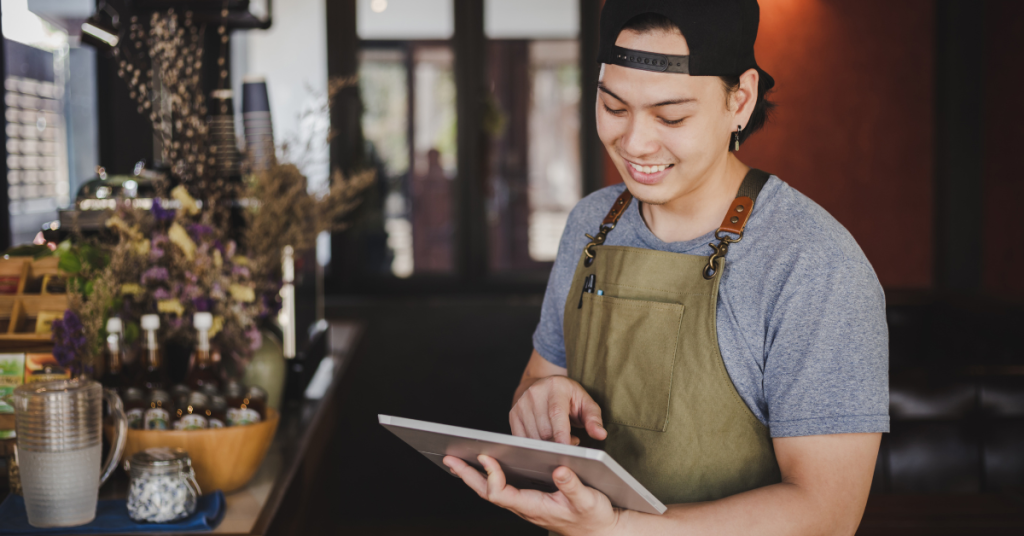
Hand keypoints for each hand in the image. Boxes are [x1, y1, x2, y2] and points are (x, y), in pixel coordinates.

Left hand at [444, 454, 619, 535]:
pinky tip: (483, 466)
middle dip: (467, 476)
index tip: (486, 457)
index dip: (490, 475)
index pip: (501, 493)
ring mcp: (524, 503)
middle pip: (488, 493)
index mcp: (534, 506)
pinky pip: (502, 488)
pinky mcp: (528, 499)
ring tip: (457, 460)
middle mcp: (524, 506)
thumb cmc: (593, 516)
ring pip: (492, 491)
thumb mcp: (588, 500)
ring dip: (473, 476)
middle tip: (450, 459)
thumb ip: (573, 487)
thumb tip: (559, 470)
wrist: (600, 530)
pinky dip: (488, 476)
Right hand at [510, 376, 606, 444]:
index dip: (561, 434)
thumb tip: (600, 435)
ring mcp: (521, 404)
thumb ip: (594, 419)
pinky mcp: (513, 414)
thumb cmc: (568, 397)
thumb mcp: (585, 403)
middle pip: (545, 430)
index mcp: (555, 387)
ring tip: (559, 437)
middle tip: (571, 440)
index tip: (567, 450)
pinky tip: (545, 439)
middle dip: (558, 443)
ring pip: (533, 437)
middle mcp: (535, 393)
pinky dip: (534, 445)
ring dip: (547, 445)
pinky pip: (522, 439)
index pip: (556, 414)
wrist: (543, 386)